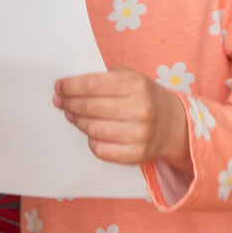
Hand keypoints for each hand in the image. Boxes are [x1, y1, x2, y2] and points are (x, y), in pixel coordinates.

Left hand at [55, 69, 191, 171]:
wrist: (172, 124)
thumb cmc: (145, 97)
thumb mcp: (132, 77)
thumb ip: (104, 77)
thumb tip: (70, 87)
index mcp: (137, 85)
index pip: (93, 85)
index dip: (71, 86)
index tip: (59, 87)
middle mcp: (140, 110)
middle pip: (90, 107)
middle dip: (70, 103)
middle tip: (60, 101)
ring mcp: (139, 134)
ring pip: (92, 129)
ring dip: (77, 121)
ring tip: (72, 115)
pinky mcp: (135, 155)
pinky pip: (100, 150)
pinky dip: (91, 140)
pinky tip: (90, 132)